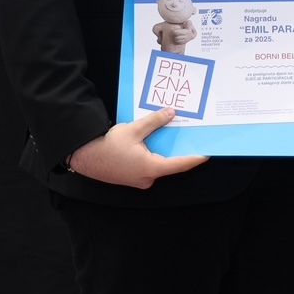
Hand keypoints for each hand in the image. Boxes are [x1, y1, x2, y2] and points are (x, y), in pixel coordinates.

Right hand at [66, 108, 208, 188]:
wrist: (85, 157)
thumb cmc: (108, 145)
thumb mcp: (133, 129)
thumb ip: (154, 121)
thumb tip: (171, 113)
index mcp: (151, 168)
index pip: (180, 165)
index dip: (196, 159)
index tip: (208, 153)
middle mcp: (148, 178)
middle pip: (171, 166)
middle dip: (181, 153)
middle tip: (192, 140)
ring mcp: (140, 180)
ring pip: (159, 166)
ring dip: (166, 154)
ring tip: (174, 138)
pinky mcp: (132, 178)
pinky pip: (149, 167)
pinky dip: (155, 156)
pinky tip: (155, 144)